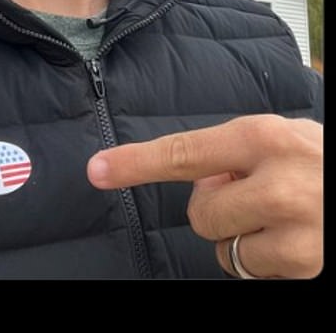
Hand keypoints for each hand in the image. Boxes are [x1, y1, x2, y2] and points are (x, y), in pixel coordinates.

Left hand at [87, 115, 322, 278]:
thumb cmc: (323, 163)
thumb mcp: (284, 138)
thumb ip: (237, 152)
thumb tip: (197, 179)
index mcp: (264, 137)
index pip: (184, 152)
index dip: (135, 162)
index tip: (97, 169)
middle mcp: (277, 181)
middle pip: (201, 214)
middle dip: (216, 210)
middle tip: (251, 195)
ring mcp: (295, 231)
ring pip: (226, 250)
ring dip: (244, 240)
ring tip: (281, 218)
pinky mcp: (307, 269)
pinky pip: (257, 273)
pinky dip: (268, 262)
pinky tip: (296, 241)